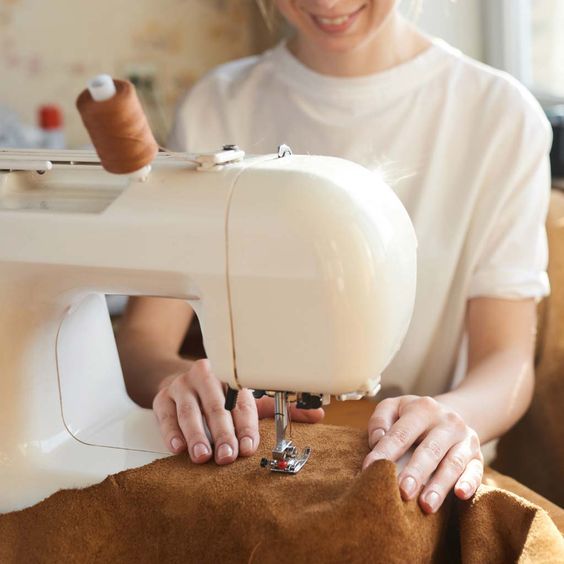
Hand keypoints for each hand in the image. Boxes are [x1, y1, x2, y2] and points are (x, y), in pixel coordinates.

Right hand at [152, 359, 323, 464]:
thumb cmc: (218, 393)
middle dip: (222, 433)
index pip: (240, 401)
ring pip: (189, 410)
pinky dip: (171, 432)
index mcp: (229, 377)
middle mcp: (205, 377)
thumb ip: (277, 409)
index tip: (249, 447)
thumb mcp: (248, 397)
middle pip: (215, 406)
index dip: (245, 425)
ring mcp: (181, 387)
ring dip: (196, 434)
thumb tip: (317, 415)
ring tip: (202, 456)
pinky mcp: (161, 399)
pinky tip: (177, 448)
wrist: (178, 379)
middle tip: (227, 456)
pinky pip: (165, 415)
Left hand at [363, 395, 482, 512]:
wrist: (448, 414)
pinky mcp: (477, 457)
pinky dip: (469, 483)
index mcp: (423, 408)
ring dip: (439, 485)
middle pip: (430, 449)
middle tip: (402, 492)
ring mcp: (465, 439)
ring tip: (426, 505)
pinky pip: (476, 470)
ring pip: (453, 463)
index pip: (401, 433)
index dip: (386, 452)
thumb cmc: (412, 416)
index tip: (370, 470)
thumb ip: (380, 421)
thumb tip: (376, 442)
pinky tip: (459, 495)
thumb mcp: (394, 408)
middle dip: (416, 472)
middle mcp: (447, 422)